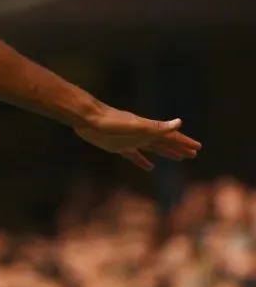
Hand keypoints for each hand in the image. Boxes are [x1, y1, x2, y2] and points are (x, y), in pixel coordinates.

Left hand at [74, 106, 199, 170]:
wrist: (88, 119)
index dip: (184, 142)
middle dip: (179, 148)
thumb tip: (180, 122)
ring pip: (152, 148)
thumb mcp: (137, 126)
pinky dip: (143, 161)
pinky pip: (135, 155)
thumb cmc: (112, 122)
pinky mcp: (118, 147)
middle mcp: (141, 134)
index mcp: (148, 130)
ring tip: (178, 158)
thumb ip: (157, 127)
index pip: (170, 136)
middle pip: (164, 142)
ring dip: (165, 152)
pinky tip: (149, 167)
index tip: (198, 148)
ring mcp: (130, 140)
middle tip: (193, 154)